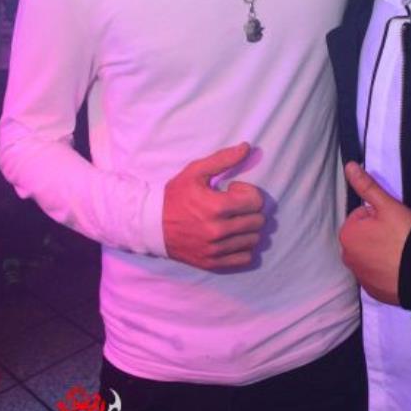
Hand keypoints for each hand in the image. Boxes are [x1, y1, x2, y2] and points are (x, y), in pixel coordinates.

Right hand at [163, 143, 263, 270]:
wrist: (152, 225)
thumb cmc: (175, 196)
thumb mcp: (195, 172)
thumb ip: (223, 159)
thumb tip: (247, 147)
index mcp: (216, 207)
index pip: (256, 201)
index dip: (247, 192)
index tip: (232, 191)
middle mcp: (218, 231)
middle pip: (258, 221)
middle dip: (249, 210)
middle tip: (232, 206)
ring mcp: (216, 250)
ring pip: (254, 240)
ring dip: (247, 228)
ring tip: (231, 221)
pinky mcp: (212, 263)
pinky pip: (244, 258)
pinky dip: (242, 247)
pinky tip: (230, 237)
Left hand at [340, 162, 410, 304]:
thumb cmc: (405, 236)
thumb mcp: (387, 206)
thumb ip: (366, 186)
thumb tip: (349, 166)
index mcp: (347, 235)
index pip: (361, 215)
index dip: (379, 215)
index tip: (393, 222)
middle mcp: (347, 258)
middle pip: (363, 236)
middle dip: (376, 234)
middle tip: (398, 236)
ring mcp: (360, 276)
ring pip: (369, 255)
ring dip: (380, 252)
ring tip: (401, 252)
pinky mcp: (372, 291)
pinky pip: (376, 274)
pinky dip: (385, 270)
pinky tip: (400, 268)